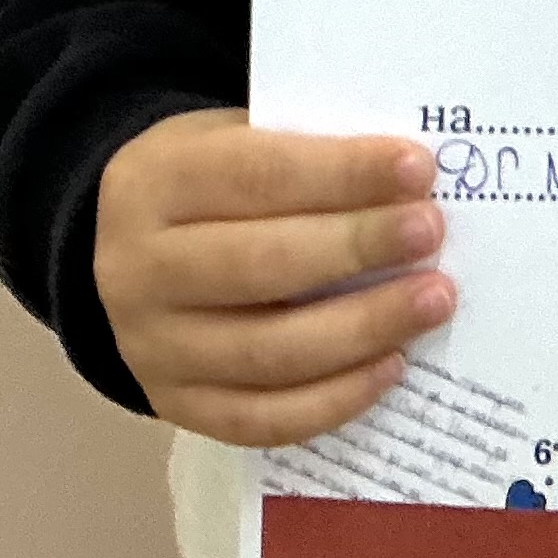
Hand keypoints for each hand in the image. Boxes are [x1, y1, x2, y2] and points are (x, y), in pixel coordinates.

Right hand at [94, 108, 453, 446]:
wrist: (124, 249)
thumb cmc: (211, 182)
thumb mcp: (233, 139)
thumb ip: (305, 153)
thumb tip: (408, 183)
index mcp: (156, 182)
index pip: (257, 174)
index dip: (341, 173)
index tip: (418, 168)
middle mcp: (140, 270)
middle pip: (261, 266)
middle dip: (358, 249)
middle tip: (431, 233)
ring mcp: (152, 349)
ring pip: (268, 352)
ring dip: (363, 328)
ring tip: (433, 301)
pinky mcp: (175, 406)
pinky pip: (262, 419)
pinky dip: (334, 398)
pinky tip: (391, 366)